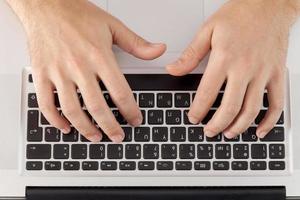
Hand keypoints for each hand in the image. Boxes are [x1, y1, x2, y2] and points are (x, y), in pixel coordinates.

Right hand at [9, 0, 165, 141]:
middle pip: (97, 106)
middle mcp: (79, 67)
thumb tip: (159, 50)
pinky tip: (65, 126)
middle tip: (118, 136)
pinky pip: (46, 103)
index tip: (135, 120)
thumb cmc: (77, 15)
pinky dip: (55, 119)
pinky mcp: (42, 74)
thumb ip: (137, 43)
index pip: (120, 92)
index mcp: (99, 56)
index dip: (130, 110)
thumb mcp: (112, 26)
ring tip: (96, 137)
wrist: (46, 6)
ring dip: (85, 128)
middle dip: (110, 127)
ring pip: (72, 110)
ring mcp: (58, 72)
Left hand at [167, 0, 297, 138]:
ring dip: (238, 127)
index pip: (207, 93)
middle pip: (229, 107)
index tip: (193, 118)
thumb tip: (173, 70)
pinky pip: (276, 103)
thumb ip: (190, 54)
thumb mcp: (208, 30)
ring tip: (228, 134)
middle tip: (208, 131)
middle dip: (216, 124)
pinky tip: (260, 130)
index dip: (198, 110)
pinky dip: (270, 121)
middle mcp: (245, 68)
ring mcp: (263, 73)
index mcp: (225, 58)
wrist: (270, 4)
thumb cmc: (241, 14)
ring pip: (251, 110)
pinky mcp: (277, 74)